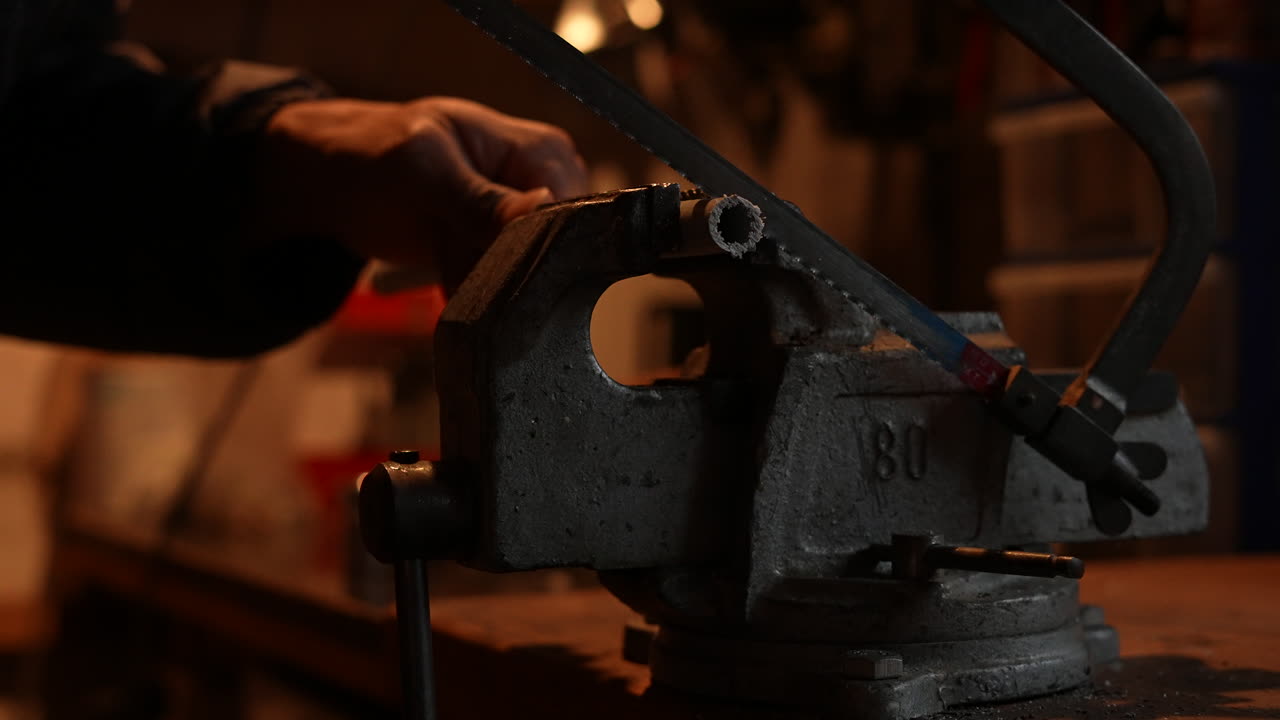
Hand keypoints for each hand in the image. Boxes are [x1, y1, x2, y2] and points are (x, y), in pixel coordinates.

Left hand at [257, 96, 587, 287]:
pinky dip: (468, 295)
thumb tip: (545, 207)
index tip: (497, 263)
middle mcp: (545, 189)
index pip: (570, 213)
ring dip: (482, 288)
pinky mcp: (496, 256)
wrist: (329, 182)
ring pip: (524, 280)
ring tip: (440, 264)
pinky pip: (499, 291)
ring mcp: (521, 226)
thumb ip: (481, 199)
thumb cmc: (370, 156)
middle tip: (454, 260)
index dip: (542, 247)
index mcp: (544, 152)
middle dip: (505, 272)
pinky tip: (440, 280)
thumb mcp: (423, 172)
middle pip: (552, 253)